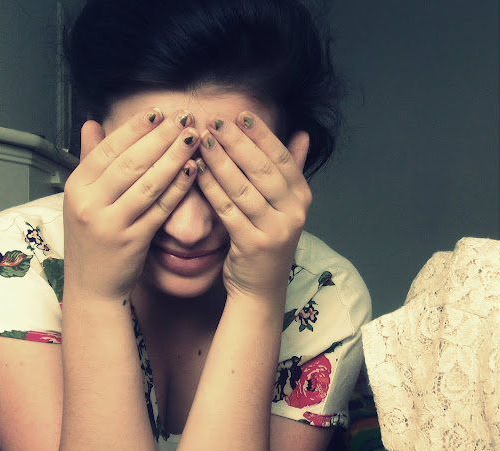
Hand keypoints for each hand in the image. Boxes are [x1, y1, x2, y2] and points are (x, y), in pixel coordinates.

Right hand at [63, 109, 200, 300]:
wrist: (92, 286)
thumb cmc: (92, 238)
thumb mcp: (82, 198)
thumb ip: (90, 160)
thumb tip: (92, 123)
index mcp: (77, 186)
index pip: (109, 148)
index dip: (136, 128)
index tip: (160, 112)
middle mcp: (89, 203)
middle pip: (131, 162)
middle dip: (161, 137)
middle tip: (185, 118)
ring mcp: (110, 223)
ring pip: (148, 183)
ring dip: (174, 157)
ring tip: (194, 138)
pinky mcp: (132, 241)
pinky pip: (160, 208)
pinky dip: (178, 187)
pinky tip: (194, 170)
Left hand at [196, 111, 310, 300]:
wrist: (261, 286)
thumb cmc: (267, 238)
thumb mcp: (285, 205)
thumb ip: (291, 170)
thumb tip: (302, 134)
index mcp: (302, 197)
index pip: (282, 158)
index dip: (262, 135)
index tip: (241, 115)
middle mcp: (294, 213)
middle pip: (261, 169)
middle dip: (236, 142)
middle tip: (214, 121)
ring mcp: (275, 230)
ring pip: (242, 187)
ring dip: (219, 161)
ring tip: (201, 141)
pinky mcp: (253, 245)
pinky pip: (227, 209)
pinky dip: (211, 188)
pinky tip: (197, 171)